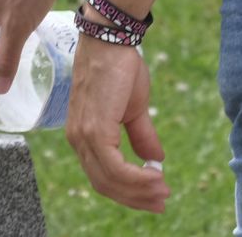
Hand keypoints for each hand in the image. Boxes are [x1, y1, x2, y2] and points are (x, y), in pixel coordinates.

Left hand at [66, 33, 168, 212]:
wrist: (112, 40)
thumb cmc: (120, 68)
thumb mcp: (133, 109)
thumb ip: (141, 135)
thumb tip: (156, 160)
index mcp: (83, 135)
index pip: (101, 176)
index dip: (128, 191)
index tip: (154, 196)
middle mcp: (77, 139)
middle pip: (104, 184)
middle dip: (135, 198)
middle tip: (162, 201)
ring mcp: (84, 136)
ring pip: (109, 180)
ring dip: (139, 190)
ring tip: (163, 190)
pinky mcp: (95, 130)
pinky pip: (115, 167)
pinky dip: (136, 178)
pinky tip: (155, 176)